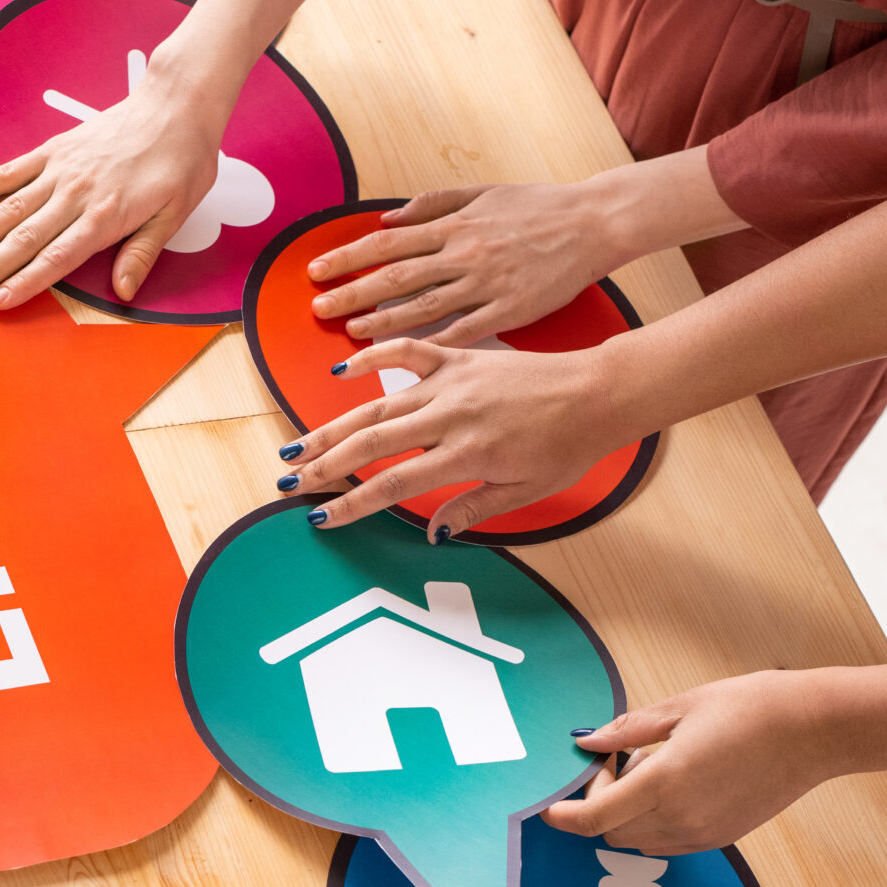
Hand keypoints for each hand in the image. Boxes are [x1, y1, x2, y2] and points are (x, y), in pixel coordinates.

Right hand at [0, 76, 225, 308]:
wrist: (175, 105)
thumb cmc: (180, 159)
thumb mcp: (175, 214)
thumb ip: (143, 253)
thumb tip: (124, 291)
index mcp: (106, 214)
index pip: (57, 257)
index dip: (25, 281)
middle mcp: (76, 193)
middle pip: (25, 237)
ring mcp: (60, 170)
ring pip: (11, 207)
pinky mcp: (53, 150)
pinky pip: (11, 170)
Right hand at [278, 340, 635, 535]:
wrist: (596, 392)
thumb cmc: (566, 446)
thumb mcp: (524, 492)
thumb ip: (472, 510)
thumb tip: (432, 534)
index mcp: (468, 453)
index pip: (395, 483)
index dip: (353, 503)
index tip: (322, 518)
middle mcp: (451, 416)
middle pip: (373, 442)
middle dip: (325, 465)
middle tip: (290, 482)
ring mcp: (451, 382)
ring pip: (378, 404)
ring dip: (333, 426)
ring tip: (299, 446)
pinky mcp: (457, 357)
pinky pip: (406, 353)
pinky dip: (371, 357)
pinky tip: (340, 370)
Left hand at [307, 182, 628, 344]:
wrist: (593, 222)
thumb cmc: (539, 207)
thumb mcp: (483, 193)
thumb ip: (434, 205)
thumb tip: (389, 218)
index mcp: (455, 225)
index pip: (387, 242)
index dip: (348, 258)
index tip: (317, 271)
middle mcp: (464, 253)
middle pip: (396, 276)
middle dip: (352, 293)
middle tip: (319, 309)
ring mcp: (486, 283)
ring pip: (424, 306)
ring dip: (384, 321)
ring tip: (351, 333)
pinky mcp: (509, 310)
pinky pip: (464, 331)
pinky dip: (434, 345)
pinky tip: (408, 360)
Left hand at [548, 670, 844, 853]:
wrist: (816, 729)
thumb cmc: (753, 707)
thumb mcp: (682, 707)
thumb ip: (628, 730)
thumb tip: (589, 741)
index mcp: (664, 782)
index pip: (593, 818)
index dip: (563, 816)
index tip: (550, 804)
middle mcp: (680, 817)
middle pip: (610, 833)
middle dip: (599, 804)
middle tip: (616, 762)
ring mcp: (703, 833)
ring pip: (638, 842)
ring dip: (627, 816)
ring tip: (651, 769)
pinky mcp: (723, 837)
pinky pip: (669, 843)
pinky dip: (654, 823)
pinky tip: (673, 786)